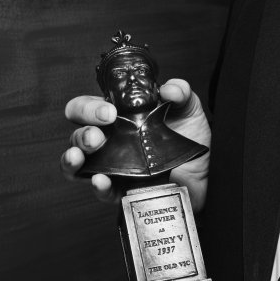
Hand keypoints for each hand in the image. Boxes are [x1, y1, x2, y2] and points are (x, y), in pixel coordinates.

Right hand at [61, 79, 211, 209]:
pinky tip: (100, 179)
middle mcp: (111, 142)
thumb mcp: (189, 109)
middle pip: (78, 134)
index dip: (89, 108)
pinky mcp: (123, 191)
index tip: (110, 112)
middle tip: (98, 136)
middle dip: (82, 132)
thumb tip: (169, 89)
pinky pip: (102, 191)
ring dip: (73, 157)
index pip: (88, 108)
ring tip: (84, 154)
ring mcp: (113, 167)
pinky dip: (97, 185)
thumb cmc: (189, 140)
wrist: (206, 174)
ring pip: (77, 163)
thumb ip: (181, 93)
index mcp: (120, 119)